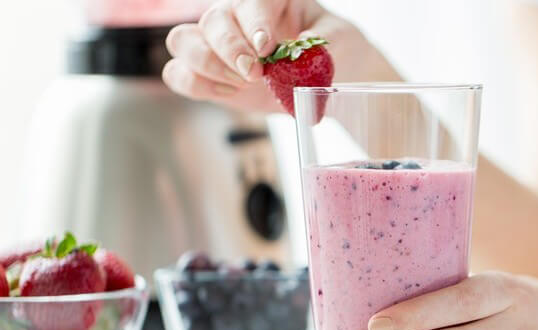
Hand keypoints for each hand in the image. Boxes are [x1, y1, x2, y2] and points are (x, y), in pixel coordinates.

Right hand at [162, 0, 368, 110]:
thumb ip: (322, 44)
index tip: (266, 47)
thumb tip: (297, 50)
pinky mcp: (209, 74)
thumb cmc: (336, 49)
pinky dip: (196, 84)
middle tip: (255, 73)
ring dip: (208, 65)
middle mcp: (237, 16)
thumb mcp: (340, 41)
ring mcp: (218, 44)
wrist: (333, 75)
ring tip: (242, 84)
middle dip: (230, 48)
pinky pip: (178, 74)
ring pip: (182, 40)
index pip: (250, 0)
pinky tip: (230, 93)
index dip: (253, 22)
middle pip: (212, 19)